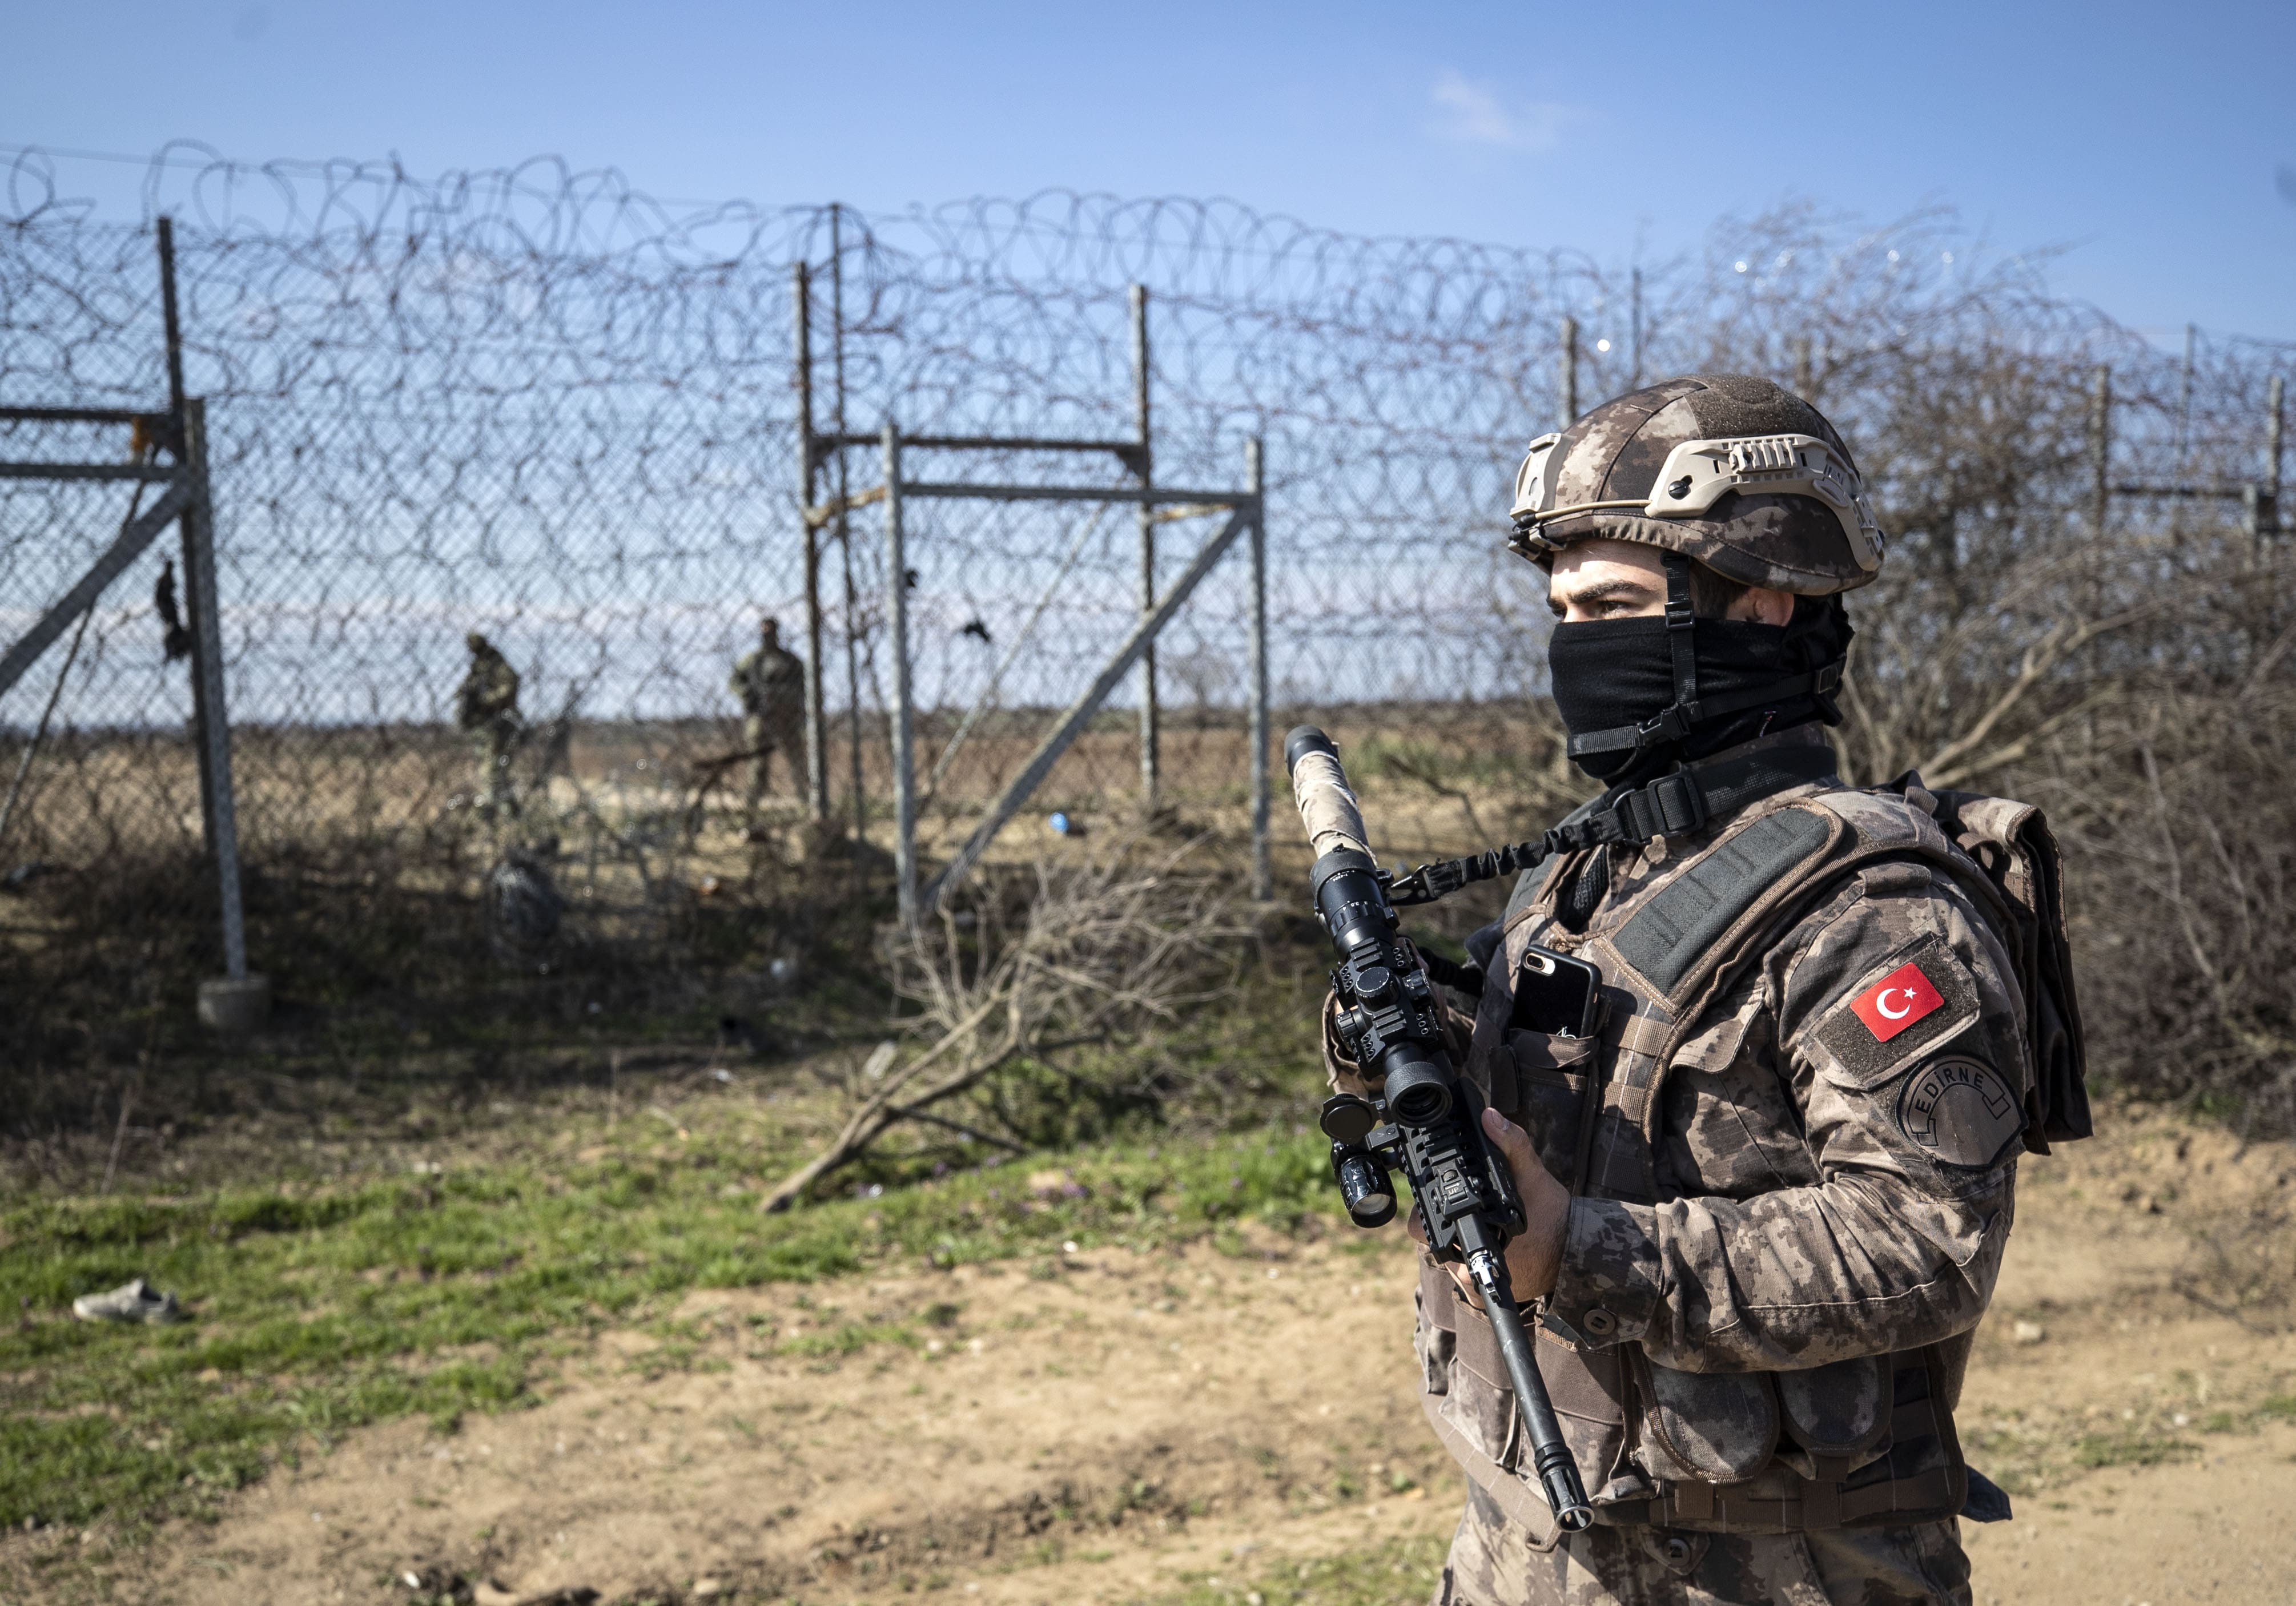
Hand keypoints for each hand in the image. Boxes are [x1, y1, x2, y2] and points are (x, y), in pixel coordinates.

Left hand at [1407, 1107, 1572, 1308]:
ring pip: (1445, 1256)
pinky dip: (1466, 1254)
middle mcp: (1468, 1274)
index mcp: (1475, 1244)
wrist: (1577, 1256)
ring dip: (1455, 1237)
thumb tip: (1488, 1117)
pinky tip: (1484, 1239)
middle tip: (1465, 1204)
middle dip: (1443, 1221)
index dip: (1426, 1209)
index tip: (1440, 1195)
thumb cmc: (1555, 1217)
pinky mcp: (1477, 1296)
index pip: (1424, 1228)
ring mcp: (1471, 1288)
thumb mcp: (1534, 1175)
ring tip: (1478, 1220)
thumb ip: (1510, 1144)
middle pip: (1432, 1241)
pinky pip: (1459, 1271)